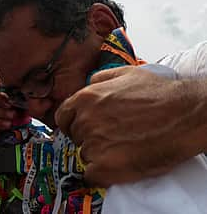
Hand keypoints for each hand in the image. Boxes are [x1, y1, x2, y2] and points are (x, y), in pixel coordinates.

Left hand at [56, 66, 205, 186]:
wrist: (185, 116)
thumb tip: (88, 84)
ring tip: (123, 149)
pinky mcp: (105, 166)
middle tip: (112, 138)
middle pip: (75, 137)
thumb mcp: (126, 73)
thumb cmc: (160, 94)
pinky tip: (117, 166)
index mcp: (85, 99)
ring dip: (98, 155)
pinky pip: (91, 175)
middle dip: (89, 138)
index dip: (73, 124)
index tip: (84, 128)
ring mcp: (94, 144)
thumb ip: (100, 79)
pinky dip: (101, 174)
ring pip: (85, 155)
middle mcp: (85, 121)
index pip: (62, 117)